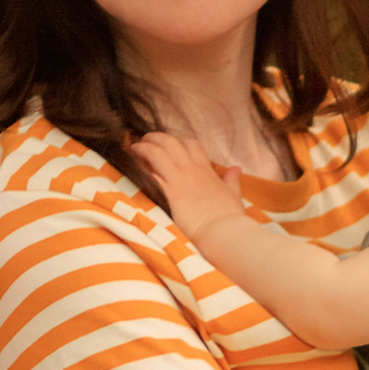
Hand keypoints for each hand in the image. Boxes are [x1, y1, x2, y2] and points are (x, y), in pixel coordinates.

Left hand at [131, 129, 246, 242]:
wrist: (223, 231)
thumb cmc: (228, 218)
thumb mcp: (233, 195)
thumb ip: (232, 180)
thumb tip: (236, 169)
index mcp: (206, 170)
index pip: (191, 145)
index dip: (178, 141)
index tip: (168, 145)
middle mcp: (192, 170)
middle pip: (172, 142)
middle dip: (157, 138)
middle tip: (146, 140)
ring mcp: (181, 179)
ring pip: (159, 151)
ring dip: (145, 146)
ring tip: (135, 148)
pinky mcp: (170, 191)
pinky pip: (152, 170)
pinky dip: (141, 164)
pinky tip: (133, 164)